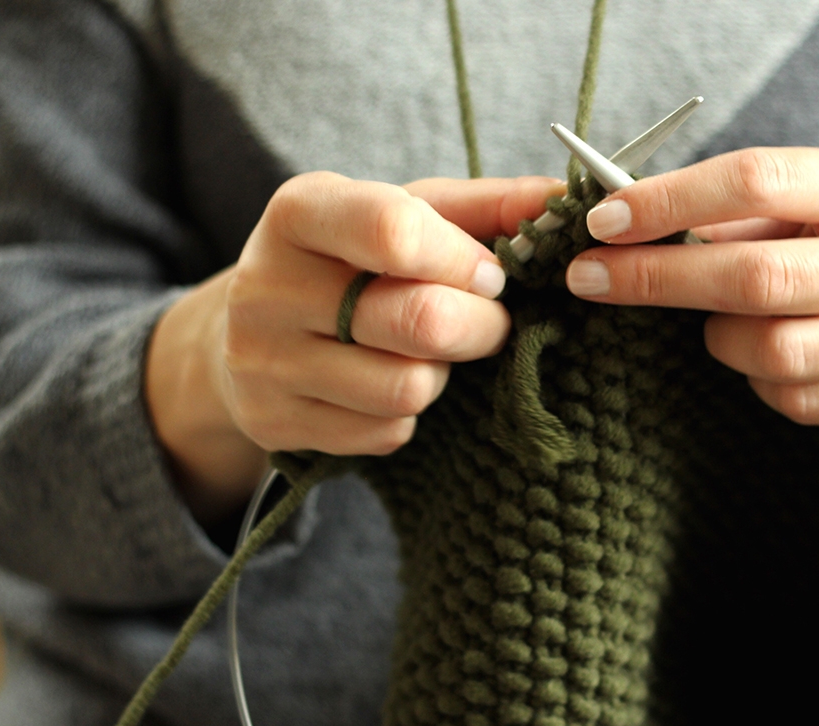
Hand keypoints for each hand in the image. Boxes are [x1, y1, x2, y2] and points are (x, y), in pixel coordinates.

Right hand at [146, 172, 560, 523]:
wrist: (250, 329)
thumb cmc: (353, 260)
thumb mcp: (408, 214)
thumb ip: (487, 206)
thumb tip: (568, 200)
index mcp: (300, 211)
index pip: (393, 229)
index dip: (465, 259)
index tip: (491, 272)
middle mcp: (267, 285)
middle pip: (420, 320)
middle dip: (480, 326)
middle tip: (487, 322)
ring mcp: (263, 361)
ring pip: (406, 388)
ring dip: (442, 375)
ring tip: (430, 354)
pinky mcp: (272, 422)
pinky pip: (384, 433)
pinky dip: (407, 416)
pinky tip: (388, 383)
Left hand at [565, 147, 818, 430]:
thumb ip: (740, 206)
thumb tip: (626, 224)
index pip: (760, 181)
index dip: (670, 201)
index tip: (602, 220)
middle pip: (758, 278)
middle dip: (658, 279)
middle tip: (588, 278)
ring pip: (772, 352)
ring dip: (717, 338)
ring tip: (714, 321)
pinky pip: (793, 401)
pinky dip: (756, 380)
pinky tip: (762, 356)